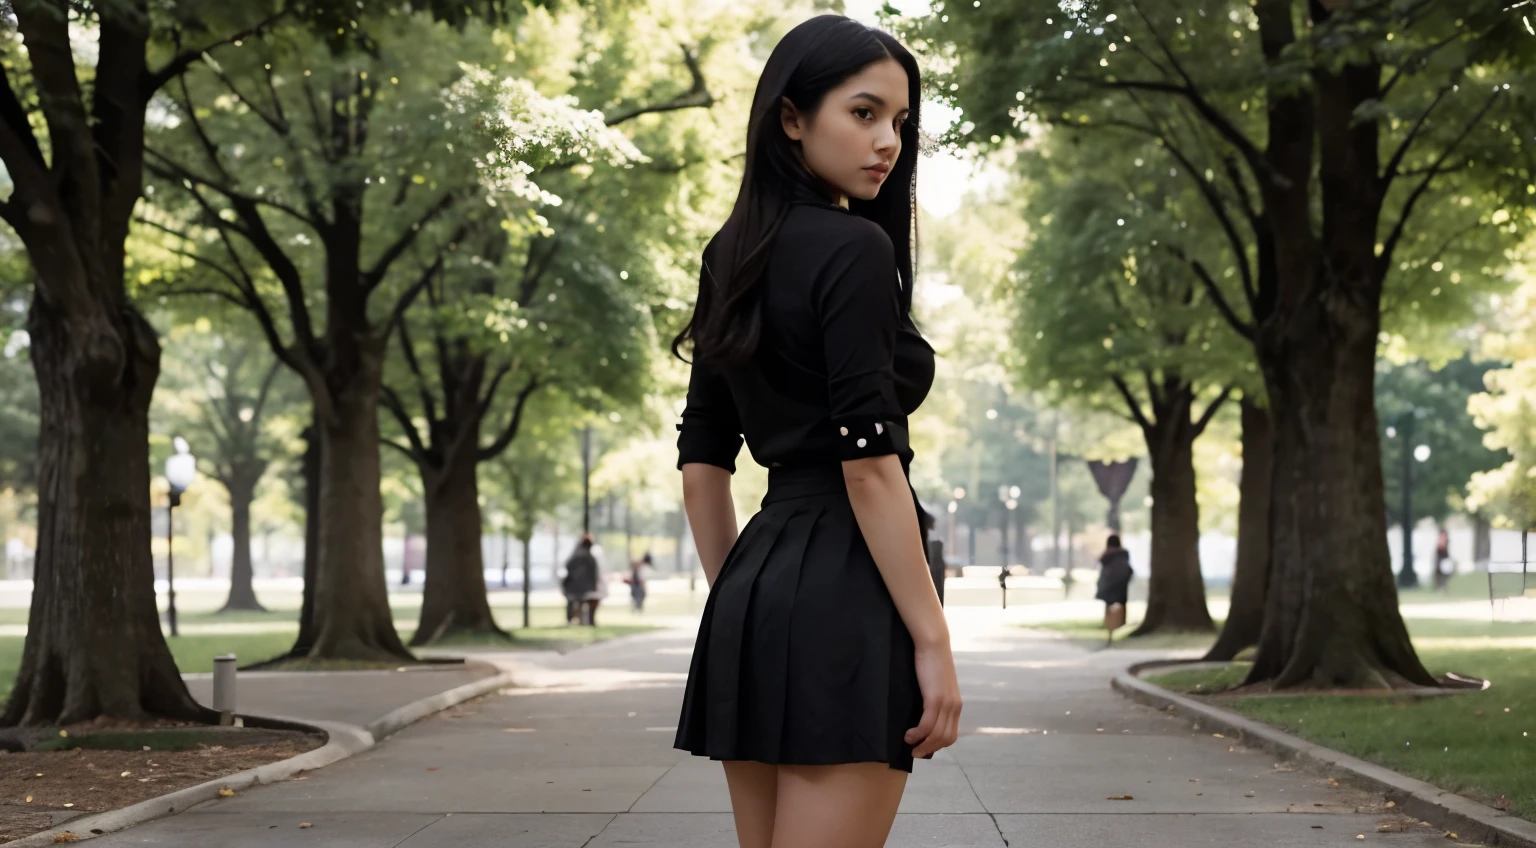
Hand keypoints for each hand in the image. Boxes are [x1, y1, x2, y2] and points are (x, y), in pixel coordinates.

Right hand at [905, 639, 961, 758]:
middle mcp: (954, 707)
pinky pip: (927, 725)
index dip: (938, 745)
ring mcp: (946, 704)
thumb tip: (923, 714)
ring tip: (909, 746)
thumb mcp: (936, 685)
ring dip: (922, 745)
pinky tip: (908, 735)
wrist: (934, 644)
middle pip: (946, 739)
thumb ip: (934, 700)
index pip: (951, 735)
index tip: (923, 747)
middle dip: (930, 749)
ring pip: (937, 735)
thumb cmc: (931, 662)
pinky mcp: (935, 699)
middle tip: (914, 752)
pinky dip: (918, 734)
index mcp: (956, 705)